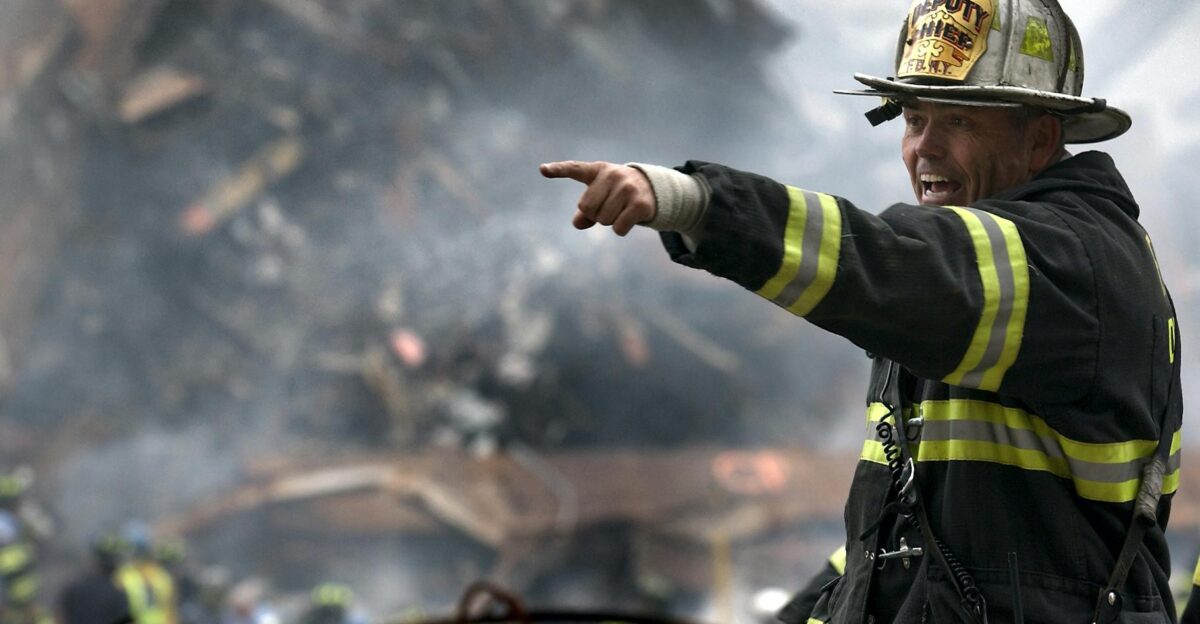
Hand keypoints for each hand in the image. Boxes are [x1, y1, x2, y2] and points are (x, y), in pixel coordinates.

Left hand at [540, 161, 656, 235]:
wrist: (652, 188)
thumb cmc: (617, 192)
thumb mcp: (599, 195)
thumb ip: (584, 211)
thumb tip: (578, 223)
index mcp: (597, 170)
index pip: (574, 168)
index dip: (558, 170)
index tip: (542, 169)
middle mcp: (612, 175)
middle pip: (587, 208)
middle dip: (595, 214)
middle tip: (609, 205)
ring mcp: (627, 188)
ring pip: (603, 220)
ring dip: (609, 221)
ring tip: (621, 209)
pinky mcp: (639, 204)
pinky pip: (618, 228)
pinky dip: (620, 229)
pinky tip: (629, 218)